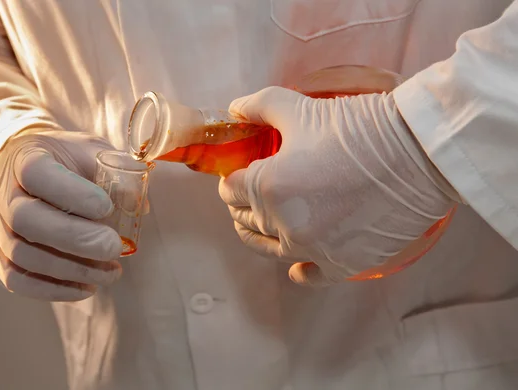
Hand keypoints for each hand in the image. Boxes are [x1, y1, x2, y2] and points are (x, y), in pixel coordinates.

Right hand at [0, 129, 138, 300]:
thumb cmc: (62, 161)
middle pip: (26, 220)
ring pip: (24, 256)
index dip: (73, 194)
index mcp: (25, 159)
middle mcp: (2, 194)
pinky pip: (19, 281)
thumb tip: (140, 208)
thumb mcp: (89, 152)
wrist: (16, 169)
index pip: (37, 174)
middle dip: (76, 239)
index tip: (107, 206)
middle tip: (114, 248)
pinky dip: (55, 290)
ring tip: (112, 272)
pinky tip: (87, 287)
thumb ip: (116, 172)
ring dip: (73, 270)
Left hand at [219, 87, 458, 286]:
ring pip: (270, 249)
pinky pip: (312, 275)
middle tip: (246, 197)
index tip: (239, 175)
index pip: (232, 190)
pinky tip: (297, 268)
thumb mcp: (297, 107)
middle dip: (242, 205)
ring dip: (258, 237)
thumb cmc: (357, 127)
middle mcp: (285, 224)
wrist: (418, 153)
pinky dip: (302, 271)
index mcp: (268, 186)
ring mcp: (313, 249)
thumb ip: (258, 107)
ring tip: (255, 229)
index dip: (232, 180)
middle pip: (248, 219)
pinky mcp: (342, 263)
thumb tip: (235, 109)